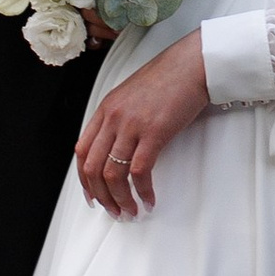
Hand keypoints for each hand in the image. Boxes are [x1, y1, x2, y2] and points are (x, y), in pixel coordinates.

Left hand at [74, 32, 212, 218]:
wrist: (192, 64)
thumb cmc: (169, 78)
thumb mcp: (132, 96)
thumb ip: (120, 118)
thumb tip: (118, 148)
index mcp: (105, 109)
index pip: (82, 151)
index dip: (84, 179)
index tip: (92, 195)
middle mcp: (113, 118)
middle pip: (93, 167)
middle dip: (101, 196)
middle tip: (113, 211)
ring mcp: (131, 125)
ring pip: (113, 174)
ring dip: (121, 199)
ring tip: (131, 211)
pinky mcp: (154, 133)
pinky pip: (139, 171)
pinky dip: (143, 191)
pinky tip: (149, 199)